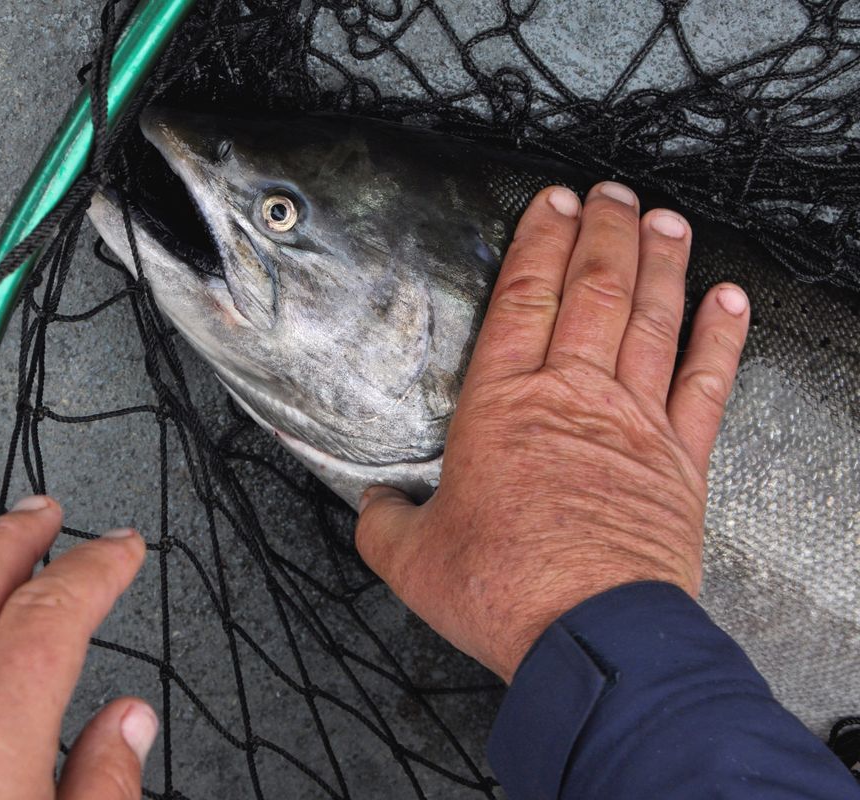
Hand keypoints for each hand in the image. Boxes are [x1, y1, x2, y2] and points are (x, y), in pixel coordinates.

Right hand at [356, 182, 749, 681]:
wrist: (590, 638)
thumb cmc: (504, 591)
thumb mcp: (412, 559)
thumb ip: (385, 522)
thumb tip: (371, 506)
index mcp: (503, 406)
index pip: (524, 298)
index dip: (539, 241)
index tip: (550, 202)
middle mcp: (571, 397)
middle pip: (594, 290)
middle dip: (602, 232)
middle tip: (608, 193)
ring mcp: (634, 423)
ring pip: (652, 320)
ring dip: (660, 263)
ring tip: (663, 219)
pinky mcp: (679, 460)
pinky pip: (707, 382)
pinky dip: (720, 336)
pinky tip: (729, 300)